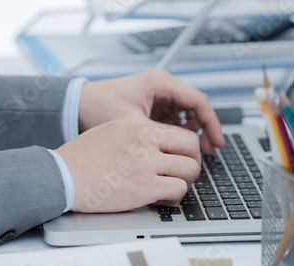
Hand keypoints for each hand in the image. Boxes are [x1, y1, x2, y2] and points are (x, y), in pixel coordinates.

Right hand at [56, 110, 200, 212]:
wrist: (61, 176)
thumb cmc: (80, 157)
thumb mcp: (109, 129)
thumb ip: (134, 130)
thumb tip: (155, 142)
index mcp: (136, 121)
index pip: (177, 131)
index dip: (184, 148)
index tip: (180, 158)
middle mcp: (145, 137)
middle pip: (191, 145)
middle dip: (192, 161)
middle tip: (183, 172)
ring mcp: (146, 161)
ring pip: (190, 168)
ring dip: (186, 181)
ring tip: (172, 188)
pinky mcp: (144, 185)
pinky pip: (178, 189)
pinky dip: (175, 197)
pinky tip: (161, 199)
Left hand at [78, 69, 224, 154]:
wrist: (76, 106)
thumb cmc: (98, 107)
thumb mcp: (132, 124)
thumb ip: (159, 135)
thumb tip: (182, 153)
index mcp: (161, 82)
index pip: (199, 101)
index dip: (212, 124)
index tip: (217, 143)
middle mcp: (162, 86)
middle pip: (196, 108)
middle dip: (203, 131)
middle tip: (207, 153)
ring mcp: (158, 96)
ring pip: (186, 115)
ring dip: (191, 134)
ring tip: (190, 154)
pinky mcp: (152, 106)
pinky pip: (173, 119)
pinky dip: (177, 134)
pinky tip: (174, 150)